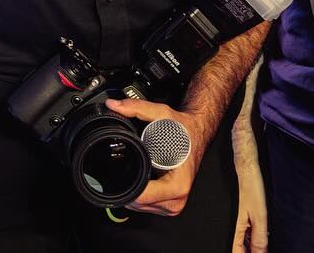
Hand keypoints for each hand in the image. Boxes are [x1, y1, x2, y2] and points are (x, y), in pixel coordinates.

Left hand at [106, 97, 206, 216]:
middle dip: (130, 184)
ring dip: (136, 190)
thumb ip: (136, 108)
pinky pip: (148, 205)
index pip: (142, 197)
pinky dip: (142, 192)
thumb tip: (114, 106)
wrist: (198, 134)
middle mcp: (178, 198)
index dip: (128, 183)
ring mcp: (175, 204)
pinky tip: (146, 176)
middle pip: (138, 203)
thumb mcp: (162, 114)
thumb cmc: (184, 130)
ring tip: (143, 168)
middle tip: (134, 163)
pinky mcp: (171, 204)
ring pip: (141, 207)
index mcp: (178, 185)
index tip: (124, 169)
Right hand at [233, 150, 267, 251]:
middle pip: (242, 249)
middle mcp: (238, 227)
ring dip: (255, 247)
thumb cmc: (252, 189)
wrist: (249, 171)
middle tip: (264, 250)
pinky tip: (266, 236)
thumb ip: (259, 237)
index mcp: (237, 229)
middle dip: (252, 252)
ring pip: (247, 242)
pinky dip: (257, 238)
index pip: (237, 252)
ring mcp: (242, 223)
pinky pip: (250, 233)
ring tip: (266, 247)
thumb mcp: (260, 216)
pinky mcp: (247, 217)